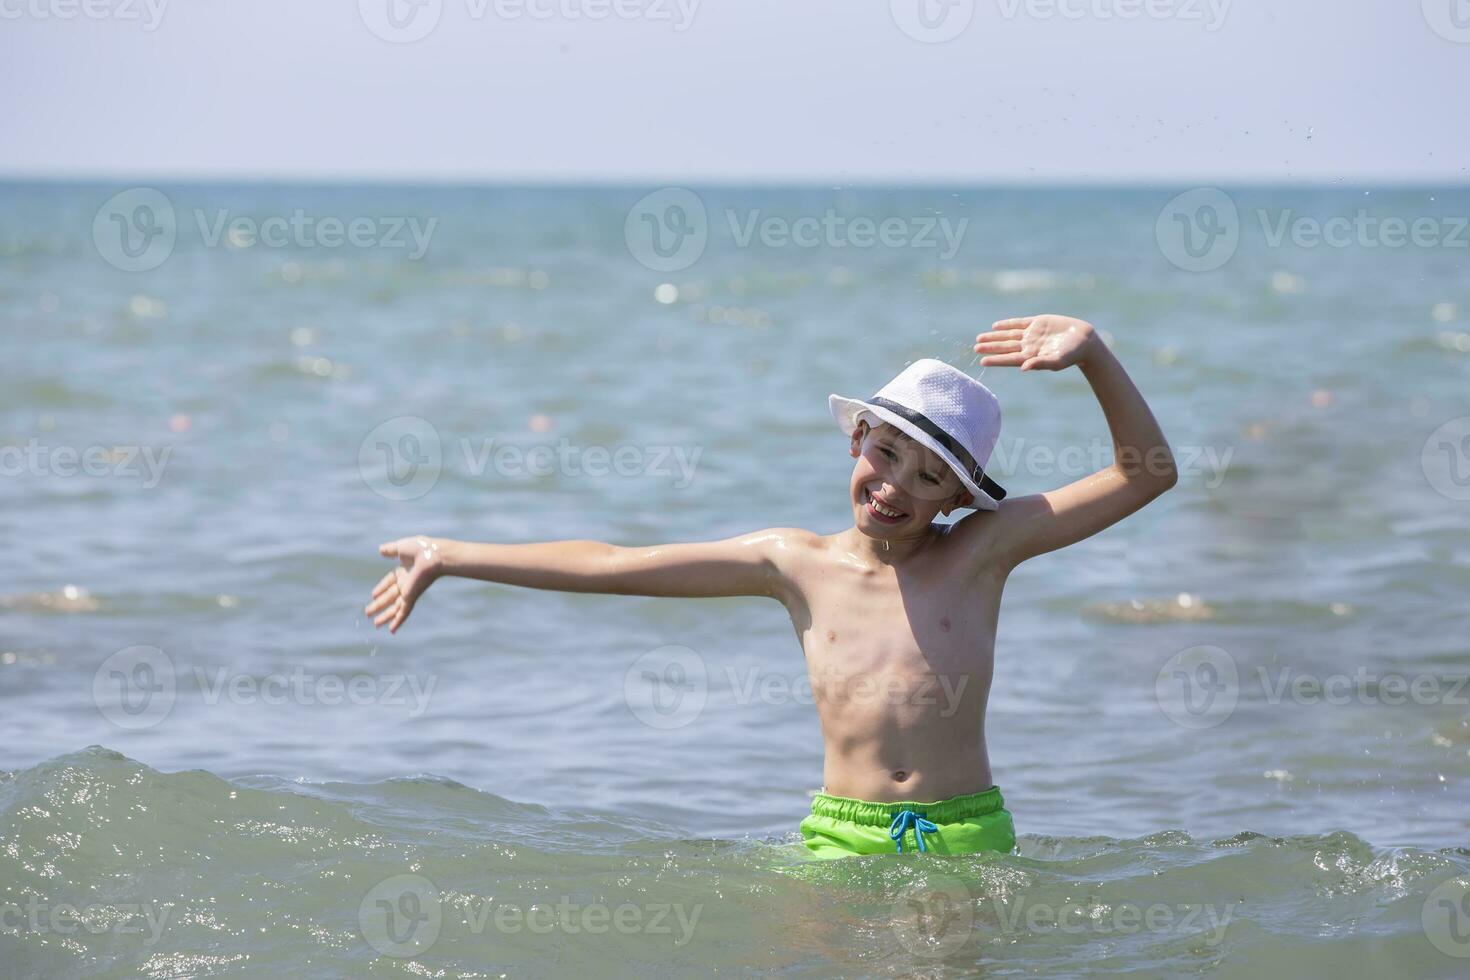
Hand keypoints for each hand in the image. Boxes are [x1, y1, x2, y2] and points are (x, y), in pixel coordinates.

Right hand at [366, 536, 445, 633]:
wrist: (433, 555)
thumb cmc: (421, 548)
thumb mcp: (401, 547)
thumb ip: (390, 550)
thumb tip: (380, 550)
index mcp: (405, 571)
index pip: (390, 581)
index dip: (381, 588)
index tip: (373, 594)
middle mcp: (407, 582)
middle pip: (390, 597)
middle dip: (379, 605)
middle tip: (368, 613)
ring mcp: (409, 591)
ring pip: (395, 608)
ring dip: (385, 616)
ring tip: (375, 624)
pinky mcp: (412, 597)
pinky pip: (404, 612)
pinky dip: (398, 621)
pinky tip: (392, 630)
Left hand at [973, 314, 1097, 371]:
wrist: (1084, 340)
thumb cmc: (1072, 355)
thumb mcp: (1057, 361)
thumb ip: (1040, 364)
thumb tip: (1023, 368)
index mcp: (1031, 357)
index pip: (1009, 359)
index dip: (996, 359)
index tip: (982, 361)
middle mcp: (1029, 346)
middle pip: (1005, 347)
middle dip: (990, 347)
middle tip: (975, 348)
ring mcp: (1032, 334)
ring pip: (1009, 335)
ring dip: (994, 337)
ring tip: (979, 338)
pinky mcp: (1038, 322)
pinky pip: (1019, 323)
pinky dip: (1007, 324)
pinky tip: (995, 326)